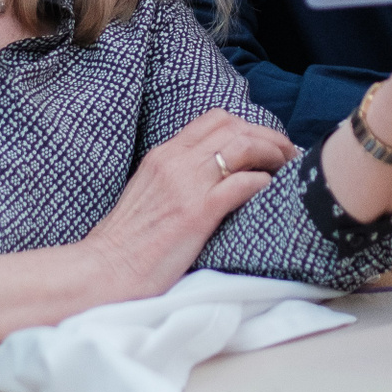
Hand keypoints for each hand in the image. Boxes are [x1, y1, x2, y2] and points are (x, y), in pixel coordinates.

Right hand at [82, 109, 295, 299]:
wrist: (104, 271)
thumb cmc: (127, 243)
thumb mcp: (150, 194)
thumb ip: (177, 178)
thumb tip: (212, 178)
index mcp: (164, 155)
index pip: (214, 120)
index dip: (248, 126)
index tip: (266, 143)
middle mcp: (175, 161)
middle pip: (235, 126)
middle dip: (268, 135)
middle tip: (286, 154)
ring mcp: (186, 185)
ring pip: (243, 146)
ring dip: (273, 153)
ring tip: (287, 169)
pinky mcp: (196, 212)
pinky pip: (241, 183)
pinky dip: (262, 182)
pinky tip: (270, 191)